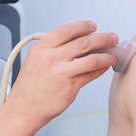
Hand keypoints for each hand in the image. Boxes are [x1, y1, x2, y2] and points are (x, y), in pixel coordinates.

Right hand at [3, 20, 117, 127]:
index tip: (92, 26)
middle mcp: (51, 58)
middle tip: (111, 37)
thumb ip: (51, 51)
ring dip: (106, 55)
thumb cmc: (28, 89)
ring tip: (112, 54)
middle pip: (83, 42)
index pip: (66, 30)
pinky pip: (91, 74)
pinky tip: (104, 67)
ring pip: (91, 58)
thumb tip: (73, 44)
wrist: (23, 110)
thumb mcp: (34, 62)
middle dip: (102, 38)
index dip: (82, 26)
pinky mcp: (70, 86)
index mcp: (41, 49)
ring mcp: (61, 72)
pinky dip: (101, 69)